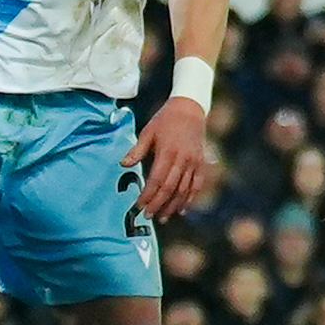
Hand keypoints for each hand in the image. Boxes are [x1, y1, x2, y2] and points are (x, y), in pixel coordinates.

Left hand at [132, 92, 215, 223]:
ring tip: (163, 217)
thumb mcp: (148, 132)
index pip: (156, 180)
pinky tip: (183, 209)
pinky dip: (190, 198)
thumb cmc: (165, 119)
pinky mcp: (201, 163)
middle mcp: (182, 159)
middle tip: (148, 216)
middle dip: (158, 204)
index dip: (148, 195)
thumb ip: (137, 150)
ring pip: (184, 190)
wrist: (190, 108)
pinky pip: (197, 185)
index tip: (139, 205)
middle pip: (170, 188)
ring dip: (173, 205)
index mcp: (167, 152)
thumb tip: (123, 164)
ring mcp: (194, 162)